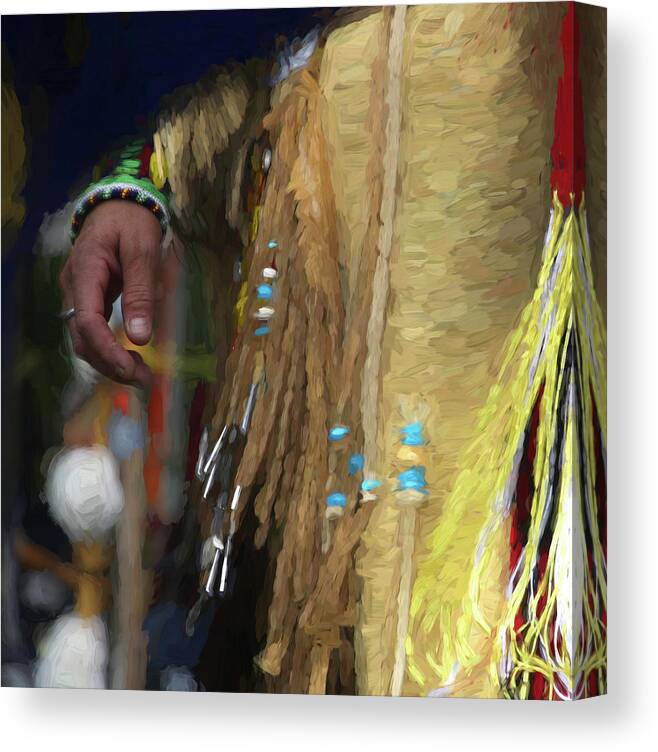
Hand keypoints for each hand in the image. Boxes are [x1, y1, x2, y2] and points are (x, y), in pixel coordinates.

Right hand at [59, 200, 161, 388]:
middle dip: (110, 364)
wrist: (120, 202)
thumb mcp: (143, 251)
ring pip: (86, 339)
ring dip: (111, 361)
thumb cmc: (133, 221)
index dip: (107, 350)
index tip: (131, 369)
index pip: (87, 322)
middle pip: (82, 338)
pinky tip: (132, 359)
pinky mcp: (91, 299)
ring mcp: (80, 294)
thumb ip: (141, 292)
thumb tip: (140, 337)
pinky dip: (111, 349)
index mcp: (85, 272)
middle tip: (145, 381)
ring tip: (142, 376)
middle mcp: (75, 287)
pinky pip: (95, 331)